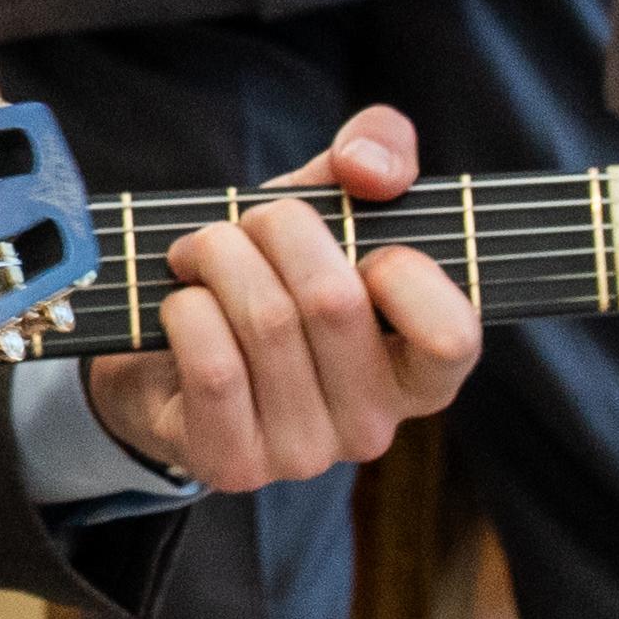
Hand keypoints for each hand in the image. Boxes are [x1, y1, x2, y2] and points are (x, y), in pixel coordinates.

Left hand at [80, 103, 482, 490]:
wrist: (165, 351)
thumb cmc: (268, 275)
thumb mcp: (331, 202)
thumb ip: (379, 153)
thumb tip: (368, 166)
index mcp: (417, 370)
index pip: (453, 337)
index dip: (406, 272)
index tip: (367, 245)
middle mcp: (372, 424)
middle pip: (334, 301)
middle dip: (275, 228)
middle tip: (245, 223)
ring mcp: (304, 453)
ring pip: (266, 324)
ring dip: (218, 258)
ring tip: (202, 253)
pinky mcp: (233, 464)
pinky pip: (214, 368)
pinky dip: (187, 311)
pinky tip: (182, 303)